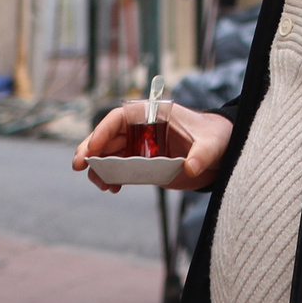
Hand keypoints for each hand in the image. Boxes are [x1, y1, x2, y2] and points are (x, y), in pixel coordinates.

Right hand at [73, 100, 231, 192]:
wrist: (222, 152)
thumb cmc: (216, 137)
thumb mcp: (212, 144)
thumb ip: (201, 155)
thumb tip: (190, 168)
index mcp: (154, 114)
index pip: (121, 117)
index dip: (103, 130)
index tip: (93, 146)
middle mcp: (143, 128)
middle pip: (109, 136)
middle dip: (91, 148)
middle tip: (79, 164)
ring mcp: (142, 146)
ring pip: (111, 153)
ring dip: (99, 166)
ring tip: (99, 183)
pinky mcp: (145, 164)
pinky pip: (121, 169)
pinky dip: (112, 176)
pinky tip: (111, 188)